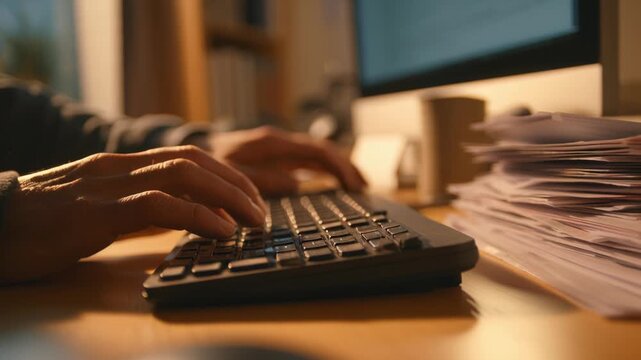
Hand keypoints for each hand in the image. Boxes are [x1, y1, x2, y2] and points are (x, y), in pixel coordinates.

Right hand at [0, 145, 264, 282]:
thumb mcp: (98, 209)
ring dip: (227, 197)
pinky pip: (158, 206)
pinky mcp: (96, 213)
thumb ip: (138, 207)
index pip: (187, 157)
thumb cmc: (42, 224)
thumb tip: (186, 219)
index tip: (251, 198)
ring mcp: (107, 186)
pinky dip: (197, 215)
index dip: (226, 175)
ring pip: (183, 175)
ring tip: (254, 220)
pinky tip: (221, 231)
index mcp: (121, 166)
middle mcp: (119, 168)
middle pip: (194, 161)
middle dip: (237, 184)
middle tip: (263, 211)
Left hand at [211, 126, 366, 194]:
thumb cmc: (209, 162)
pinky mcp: (276, 158)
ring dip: (337, 168)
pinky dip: (323, 171)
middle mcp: (279, 143)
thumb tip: (296, 185)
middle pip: (322, 151)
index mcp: (272, 143)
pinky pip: (306, 162)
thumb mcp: (231, 174)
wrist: (194, 151)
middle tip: (364, 187)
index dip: (339, 166)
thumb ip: (262, 180)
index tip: (353, 184)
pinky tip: (333, 182)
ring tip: (357, 185)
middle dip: (345, 167)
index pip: (317, 151)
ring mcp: (279, 150)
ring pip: (317, 155)